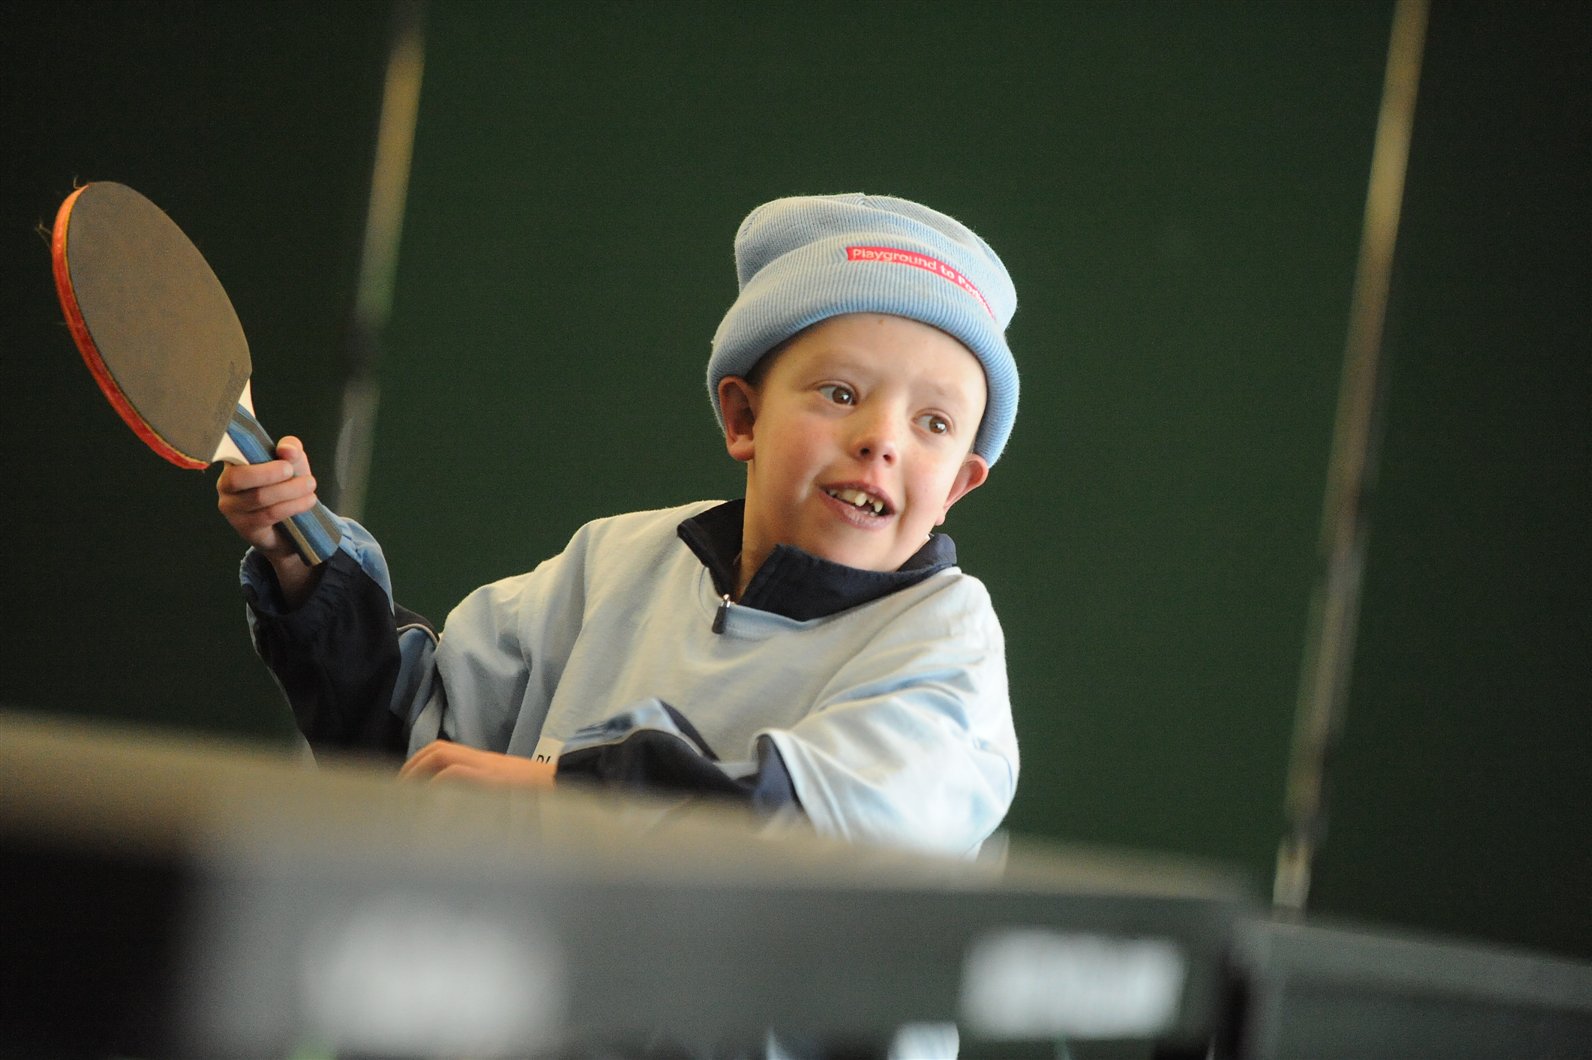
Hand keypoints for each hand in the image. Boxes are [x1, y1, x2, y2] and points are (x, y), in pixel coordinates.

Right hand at [217, 436, 321, 604]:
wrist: (292, 531)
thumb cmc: (288, 490)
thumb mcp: (293, 468)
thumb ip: (291, 453)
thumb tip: (289, 445)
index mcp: (232, 468)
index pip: (239, 461)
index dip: (264, 461)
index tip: (290, 461)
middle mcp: (226, 491)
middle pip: (248, 481)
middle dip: (282, 478)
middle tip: (308, 479)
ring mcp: (233, 513)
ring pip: (262, 500)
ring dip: (292, 494)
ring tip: (312, 491)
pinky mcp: (247, 531)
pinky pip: (268, 518)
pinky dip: (291, 508)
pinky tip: (306, 504)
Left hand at [399, 741, 556, 789]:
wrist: (571, 789)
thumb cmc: (544, 797)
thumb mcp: (510, 791)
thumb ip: (485, 793)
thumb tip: (457, 809)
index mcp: (486, 764)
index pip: (443, 751)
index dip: (418, 763)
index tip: (403, 784)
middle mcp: (484, 761)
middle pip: (438, 750)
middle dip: (412, 767)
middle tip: (397, 789)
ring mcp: (489, 769)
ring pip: (442, 756)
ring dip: (419, 772)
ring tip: (407, 794)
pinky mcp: (494, 780)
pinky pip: (456, 773)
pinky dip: (438, 782)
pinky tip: (430, 800)